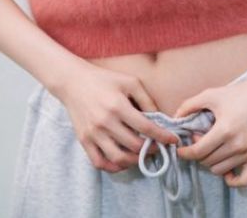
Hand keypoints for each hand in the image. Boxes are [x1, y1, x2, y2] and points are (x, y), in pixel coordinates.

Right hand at [56, 62, 177, 173]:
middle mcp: (105, 122)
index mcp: (118, 105)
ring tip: (141, 154)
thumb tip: (160, 117)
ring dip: (134, 161)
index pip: (146, 127)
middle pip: (134, 145)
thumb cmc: (105, 79)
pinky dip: (113, 167)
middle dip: (151, 149)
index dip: (162, 136)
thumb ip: (146, 99)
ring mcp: (93, 134)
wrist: (74, 82)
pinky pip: (99, 162)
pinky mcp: (84, 140)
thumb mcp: (130, 82)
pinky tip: (123, 160)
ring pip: (118, 158)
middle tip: (157, 146)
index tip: (173, 140)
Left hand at [171, 69, 246, 187]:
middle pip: (207, 161)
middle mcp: (237, 145)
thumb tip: (175, 117)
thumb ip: (190, 105)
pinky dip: (232, 180)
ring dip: (211, 162)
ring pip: (220, 170)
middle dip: (198, 153)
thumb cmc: (239, 94)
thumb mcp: (211, 95)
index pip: (198, 152)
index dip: (185, 152)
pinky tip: (226, 171)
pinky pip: (243, 181)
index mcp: (225, 130)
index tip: (180, 148)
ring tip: (212, 147)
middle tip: (199, 139)